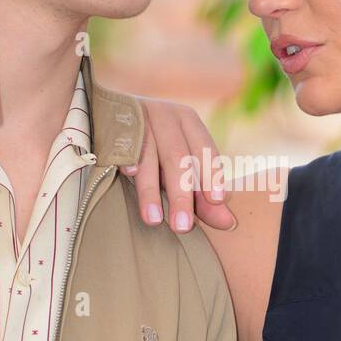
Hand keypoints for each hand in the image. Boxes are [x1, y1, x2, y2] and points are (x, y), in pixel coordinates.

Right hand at [120, 97, 237, 232]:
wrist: (111, 113)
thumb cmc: (156, 147)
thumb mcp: (181, 167)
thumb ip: (202, 196)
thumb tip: (229, 224)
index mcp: (188, 122)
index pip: (205, 149)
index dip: (212, 174)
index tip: (217, 201)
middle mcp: (165, 116)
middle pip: (178, 158)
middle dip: (181, 195)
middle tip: (182, 227)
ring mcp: (137, 118)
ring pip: (148, 156)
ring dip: (150, 190)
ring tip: (154, 220)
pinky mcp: (112, 124)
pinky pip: (120, 145)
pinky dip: (126, 160)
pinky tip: (130, 174)